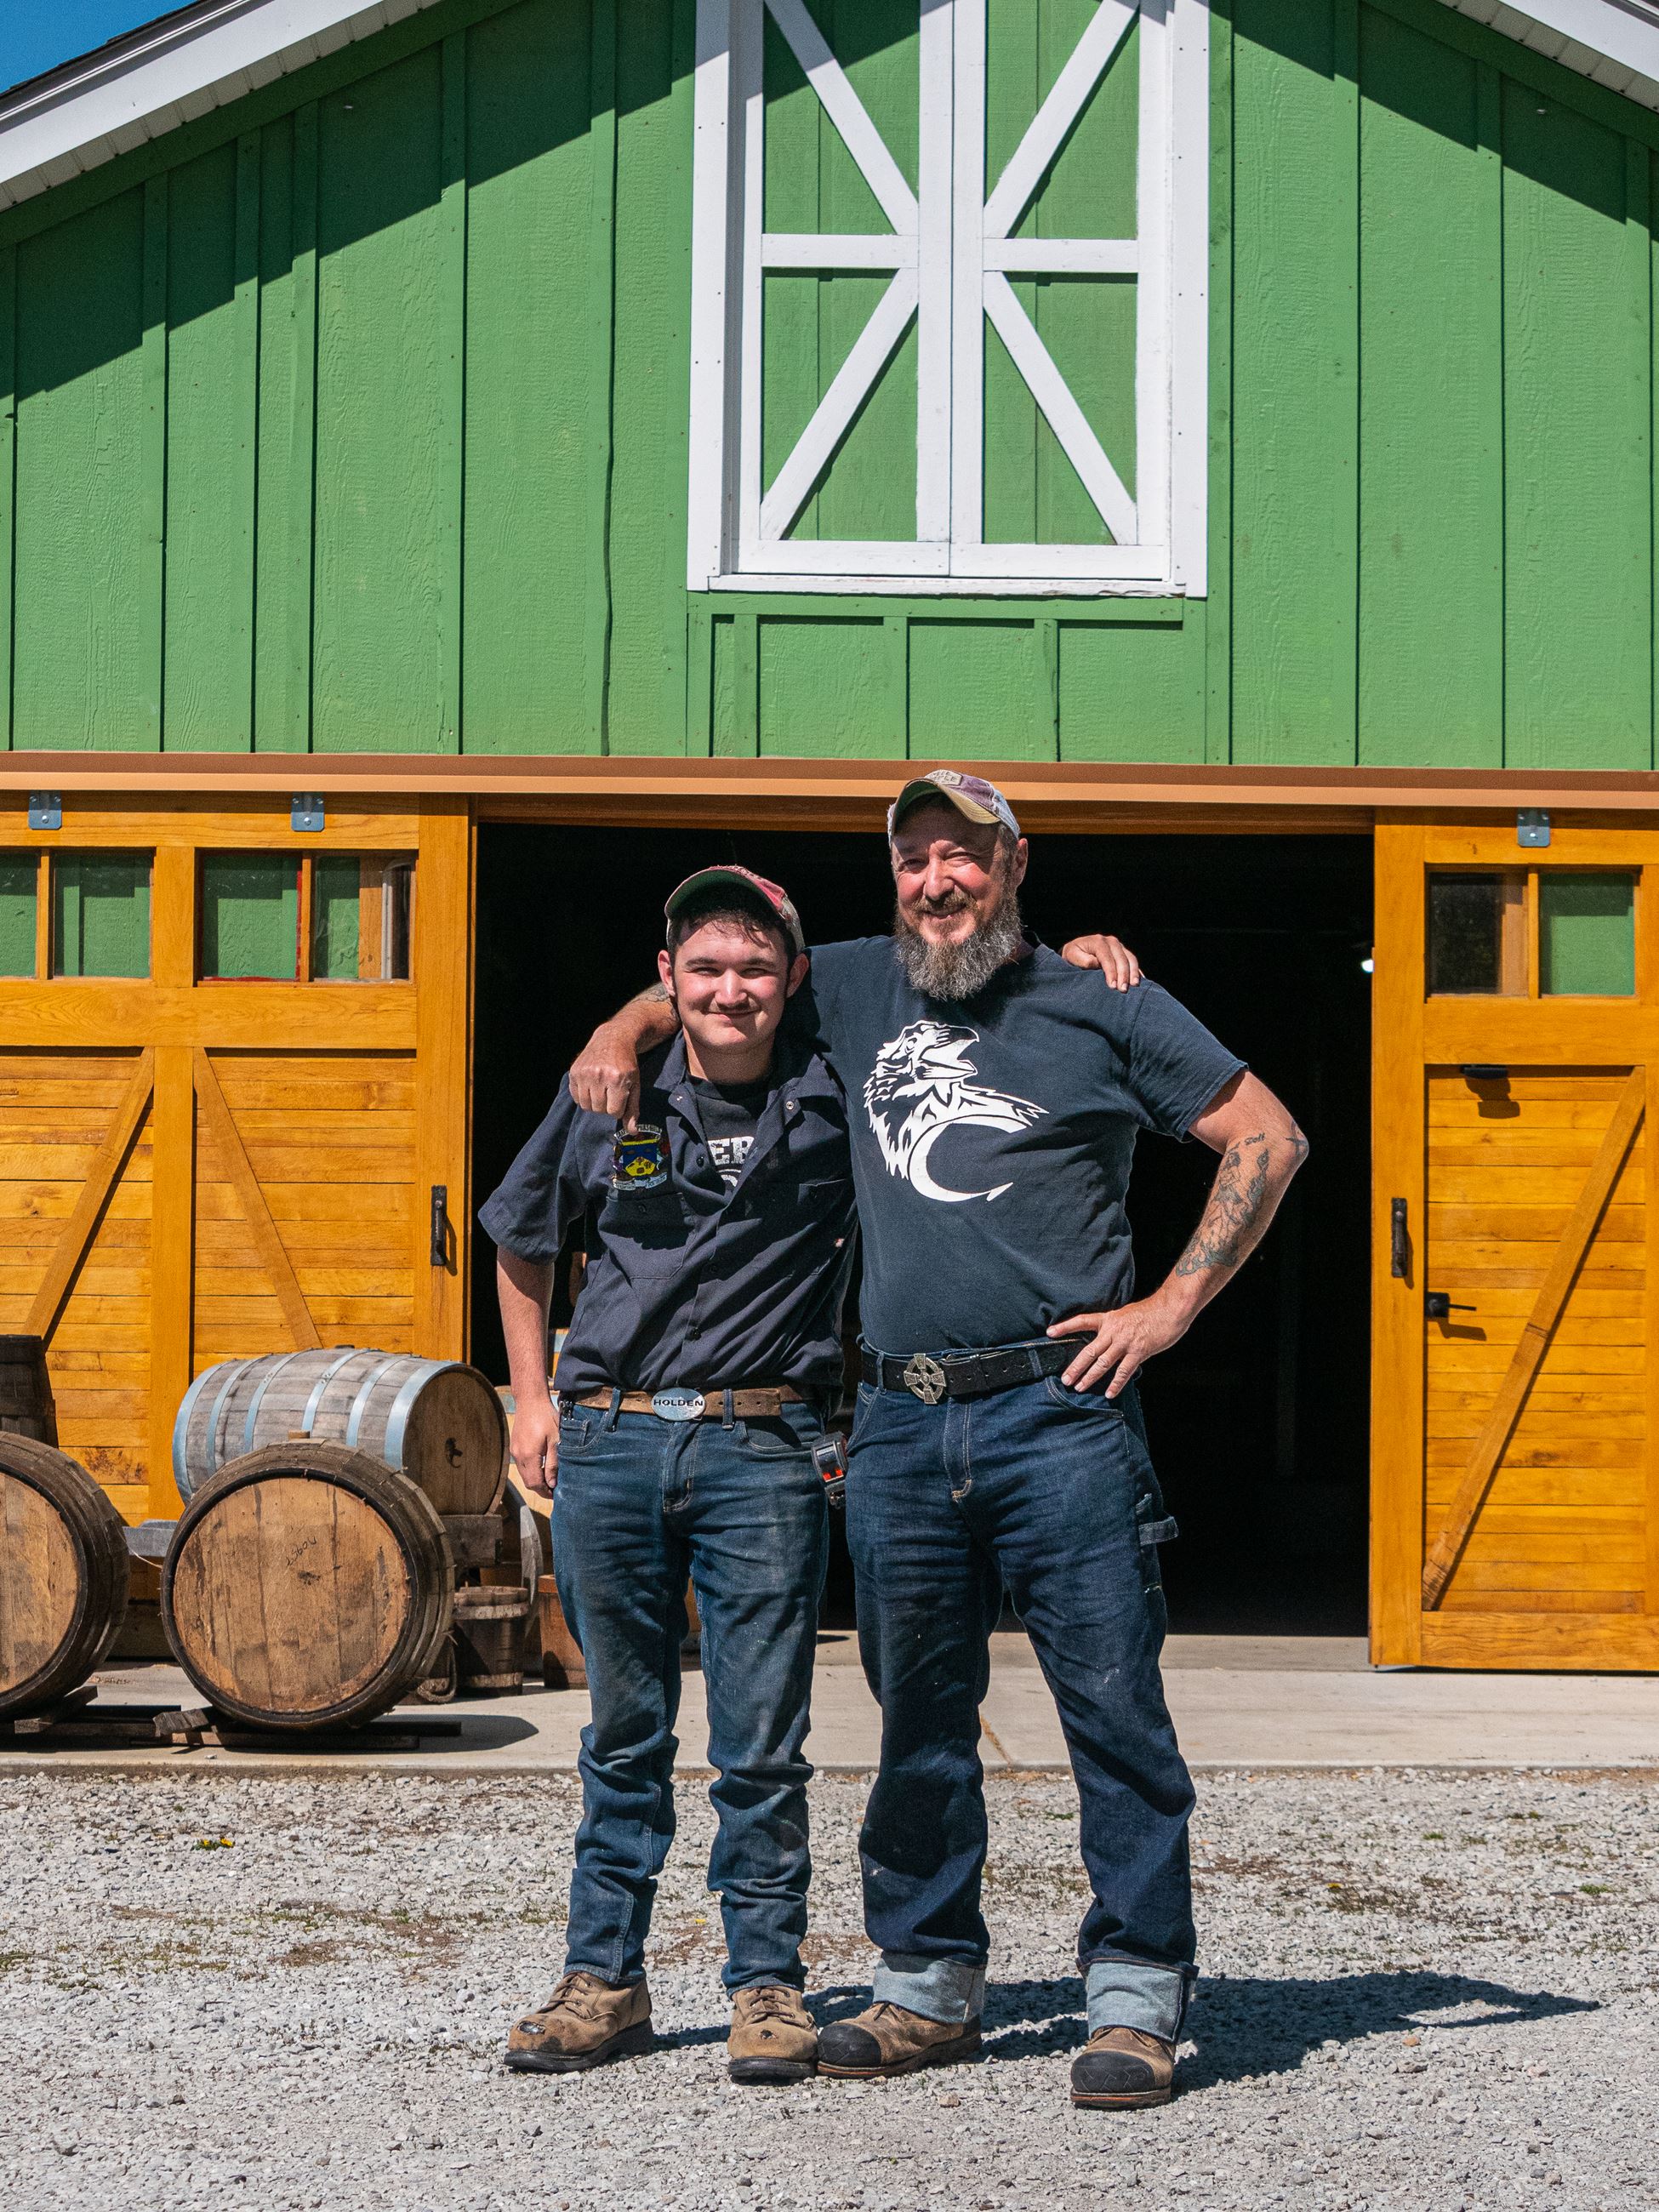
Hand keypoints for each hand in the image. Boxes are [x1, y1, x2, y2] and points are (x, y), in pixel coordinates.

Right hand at [511, 1393, 559, 1496]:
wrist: (530, 1400)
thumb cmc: (546, 1417)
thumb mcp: (555, 1440)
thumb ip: (553, 1463)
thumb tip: (552, 1483)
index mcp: (529, 1455)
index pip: (535, 1483)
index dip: (545, 1492)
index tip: (556, 1495)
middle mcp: (519, 1455)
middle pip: (528, 1482)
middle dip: (541, 1489)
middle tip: (554, 1490)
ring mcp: (515, 1451)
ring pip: (524, 1474)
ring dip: (536, 1480)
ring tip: (550, 1480)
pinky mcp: (515, 1446)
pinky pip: (522, 1465)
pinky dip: (531, 1471)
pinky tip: (542, 1467)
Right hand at [569, 1022, 641, 1123]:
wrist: (613, 1039)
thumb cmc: (627, 1064)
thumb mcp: (634, 1085)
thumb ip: (633, 1109)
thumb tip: (632, 1131)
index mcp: (617, 1079)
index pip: (614, 1112)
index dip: (618, 1108)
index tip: (621, 1097)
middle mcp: (599, 1075)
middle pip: (599, 1109)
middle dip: (606, 1105)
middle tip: (611, 1092)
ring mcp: (584, 1073)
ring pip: (585, 1106)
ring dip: (594, 1103)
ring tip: (602, 1090)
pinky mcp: (574, 1071)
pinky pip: (576, 1097)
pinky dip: (583, 1096)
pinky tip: (592, 1086)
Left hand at [1047, 1295, 1186, 1394]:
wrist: (1171, 1308)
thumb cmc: (1152, 1311)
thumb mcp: (1127, 1313)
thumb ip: (1116, 1326)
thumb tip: (1108, 1337)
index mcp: (1109, 1319)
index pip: (1082, 1321)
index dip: (1065, 1327)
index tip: (1049, 1332)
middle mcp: (1113, 1331)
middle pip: (1089, 1351)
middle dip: (1075, 1367)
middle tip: (1065, 1379)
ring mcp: (1125, 1343)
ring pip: (1103, 1363)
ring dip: (1089, 1377)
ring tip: (1079, 1387)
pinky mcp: (1138, 1352)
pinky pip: (1124, 1371)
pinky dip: (1116, 1384)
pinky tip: (1109, 1393)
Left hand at [1060, 933, 1142, 989]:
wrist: (1077, 950)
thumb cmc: (1073, 955)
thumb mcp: (1072, 956)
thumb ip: (1082, 960)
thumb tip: (1095, 963)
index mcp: (1098, 941)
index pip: (1107, 957)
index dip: (1111, 972)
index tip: (1112, 986)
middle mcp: (1111, 942)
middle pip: (1121, 958)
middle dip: (1124, 974)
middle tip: (1123, 990)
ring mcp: (1119, 946)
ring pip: (1131, 959)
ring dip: (1133, 973)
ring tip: (1134, 986)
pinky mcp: (1124, 953)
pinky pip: (1133, 961)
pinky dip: (1137, 971)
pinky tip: (1141, 981)